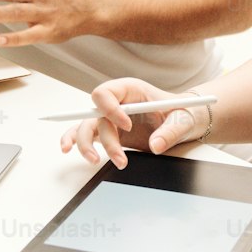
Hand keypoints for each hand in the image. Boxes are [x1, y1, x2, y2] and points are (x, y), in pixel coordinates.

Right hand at [60, 78, 207, 168]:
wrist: (184, 122)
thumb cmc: (182, 113)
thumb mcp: (183, 120)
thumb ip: (171, 132)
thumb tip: (156, 146)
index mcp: (131, 90)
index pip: (106, 93)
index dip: (110, 109)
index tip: (127, 126)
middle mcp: (116, 102)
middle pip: (95, 115)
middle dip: (104, 137)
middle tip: (119, 158)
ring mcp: (110, 118)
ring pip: (87, 127)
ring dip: (87, 144)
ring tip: (96, 161)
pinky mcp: (109, 132)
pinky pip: (86, 134)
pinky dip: (74, 140)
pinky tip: (67, 148)